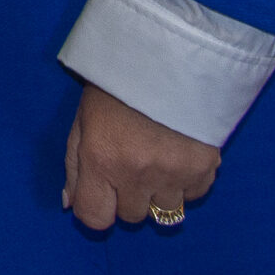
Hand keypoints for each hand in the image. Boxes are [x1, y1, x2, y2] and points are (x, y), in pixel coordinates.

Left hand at [62, 83, 221, 230]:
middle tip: (130, 163)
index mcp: (100, 158)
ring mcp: (173, 173)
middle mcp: (136, 172)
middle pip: (131, 216)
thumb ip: (74, 165)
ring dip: (158, 191)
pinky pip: (193, 195)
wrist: (167, 56)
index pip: (94, 218)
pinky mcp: (204, 168)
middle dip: (127, 196)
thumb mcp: (83, 118)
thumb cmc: (116, 83)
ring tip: (156, 157)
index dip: (96, 208)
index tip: (101, 192)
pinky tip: (177, 153)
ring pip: (164, 211)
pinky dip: (185, 183)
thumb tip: (70, 204)